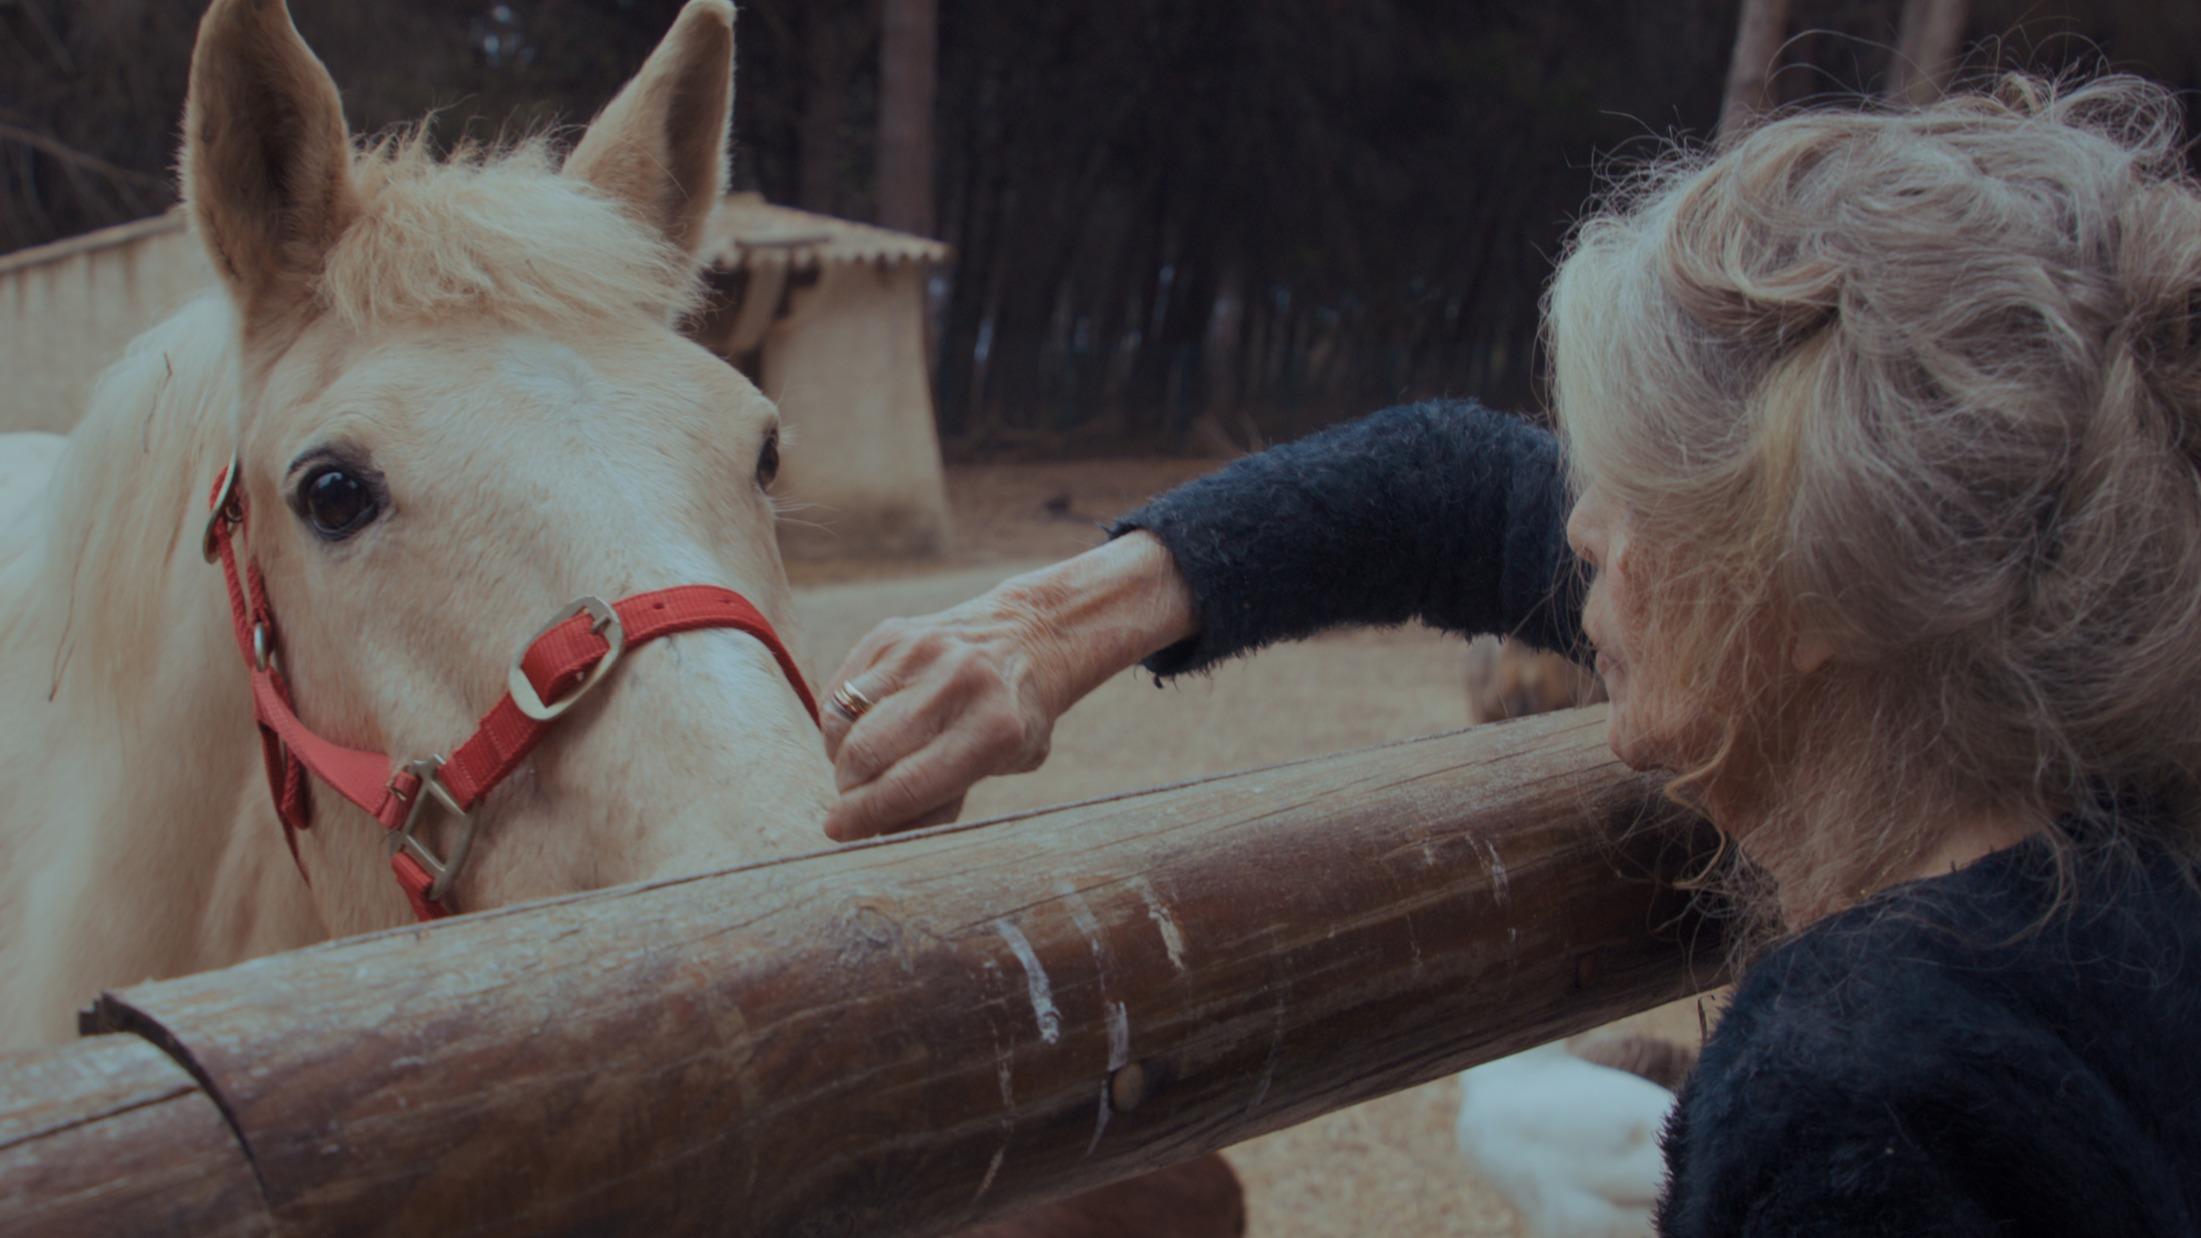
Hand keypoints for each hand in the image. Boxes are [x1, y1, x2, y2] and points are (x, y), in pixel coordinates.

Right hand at [821, 590, 1068, 840]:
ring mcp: (916, 651)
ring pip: (840, 722)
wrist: (1027, 636)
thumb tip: (878, 834)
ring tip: (866, 765)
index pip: (906, 787)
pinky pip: (838, 694)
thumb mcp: (1003, 767)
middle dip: (850, 790)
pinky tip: (867, 729)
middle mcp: (953, 683)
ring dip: (843, 756)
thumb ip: (944, 803)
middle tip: (856, 801)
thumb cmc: (1013, 718)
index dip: (864, 817)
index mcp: (993, 727)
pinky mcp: (888, 634)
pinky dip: (842, 723)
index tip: (841, 830)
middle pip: (864, 754)